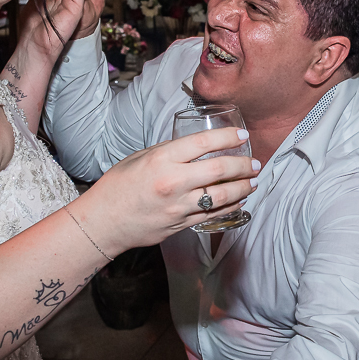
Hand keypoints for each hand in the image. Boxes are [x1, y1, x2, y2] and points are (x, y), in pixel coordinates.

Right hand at [75, 128, 258, 252]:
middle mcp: (173, 182)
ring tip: (253, 181)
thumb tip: (195, 146)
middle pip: (219, 170)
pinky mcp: (180, 224)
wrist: (103, 222)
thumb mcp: (140, 158)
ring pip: (221, 196)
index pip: (203, 143)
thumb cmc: (117, 186)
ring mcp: (178, 206)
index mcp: (162, 159)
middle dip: (243, 165)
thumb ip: (169, 151)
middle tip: (254, 163)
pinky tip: (239, 200)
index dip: (228, 137)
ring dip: (243, 188)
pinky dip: (230, 206)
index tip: (242, 135)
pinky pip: (212, 214)